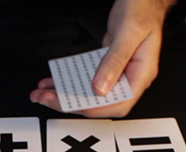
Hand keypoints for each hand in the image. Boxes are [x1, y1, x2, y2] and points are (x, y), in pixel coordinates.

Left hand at [30, 0, 174, 117]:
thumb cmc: (142, 10)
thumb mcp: (128, 33)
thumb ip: (115, 61)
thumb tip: (100, 88)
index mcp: (142, 74)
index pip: (119, 103)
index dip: (94, 108)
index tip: (71, 103)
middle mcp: (131, 77)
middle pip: (101, 102)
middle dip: (72, 102)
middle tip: (46, 97)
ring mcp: (119, 71)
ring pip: (91, 92)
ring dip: (67, 93)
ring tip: (44, 92)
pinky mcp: (108, 65)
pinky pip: (88, 77)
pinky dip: (70, 80)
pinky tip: (56, 79)